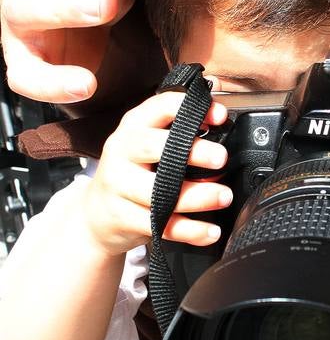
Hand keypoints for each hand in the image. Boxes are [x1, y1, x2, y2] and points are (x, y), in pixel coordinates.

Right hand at [83, 90, 231, 255]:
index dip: (191, 109)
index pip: (160, 107)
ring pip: (160, 192)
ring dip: (198, 196)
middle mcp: (122, 152)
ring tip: (224, 196)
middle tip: (221, 159)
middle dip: (192, 151)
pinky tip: (210, 231)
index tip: (219, 116)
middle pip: (154, 146)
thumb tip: (221, 129)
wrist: (95, 215)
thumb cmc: (133, 173)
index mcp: (133, 127)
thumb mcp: (148, 146)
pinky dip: (190, 230)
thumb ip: (179, 135)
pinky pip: (161, 225)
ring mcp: (118, 185)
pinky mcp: (122, 217)